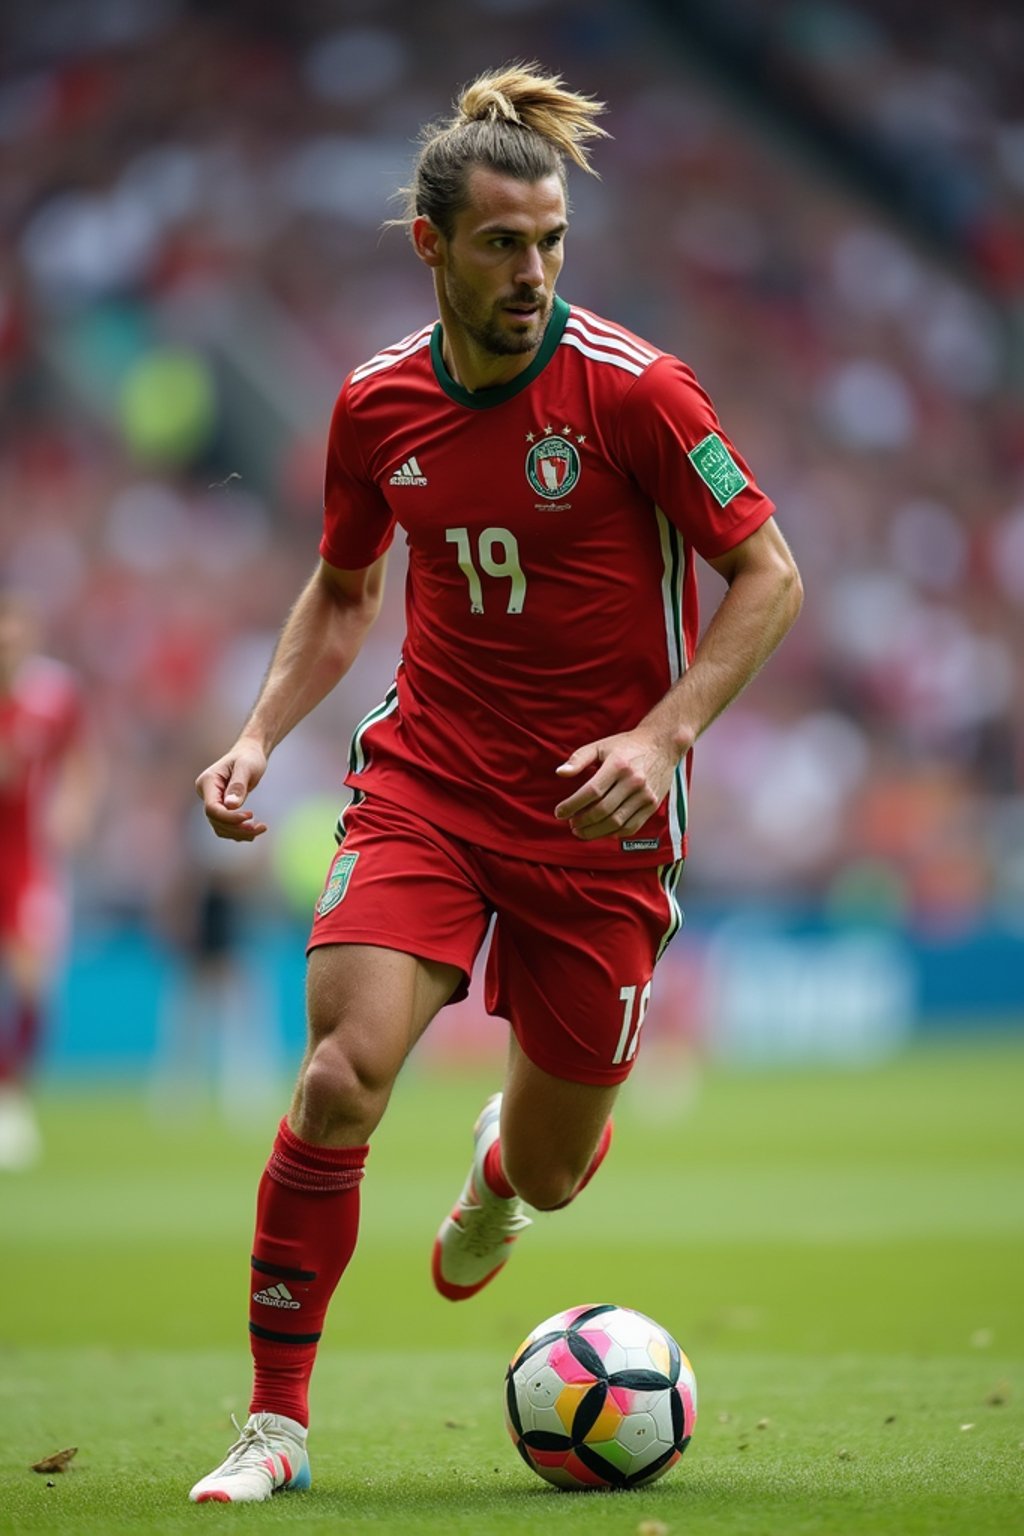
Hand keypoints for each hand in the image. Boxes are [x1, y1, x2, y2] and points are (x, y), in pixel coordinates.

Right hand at [195, 739, 268, 840]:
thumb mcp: (246, 767)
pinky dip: (239, 832)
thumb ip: (238, 785)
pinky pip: (226, 827)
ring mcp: (212, 802)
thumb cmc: (248, 757)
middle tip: (262, 827)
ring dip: (240, 833)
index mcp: (207, 782)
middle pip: (216, 820)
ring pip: (220, 827)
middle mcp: (206, 793)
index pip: (212, 808)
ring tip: (261, 828)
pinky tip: (255, 829)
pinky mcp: (221, 808)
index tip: (251, 815)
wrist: (250, 753)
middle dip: (238, 828)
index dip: (230, 817)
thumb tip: (231, 805)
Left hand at [553, 729, 677, 841]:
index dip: (572, 805)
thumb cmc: (627, 746)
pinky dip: (614, 833)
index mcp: (618, 765)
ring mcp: (645, 795)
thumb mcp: (601, 746)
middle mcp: (633, 781)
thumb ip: (578, 759)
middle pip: (602, 810)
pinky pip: (631, 827)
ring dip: (595, 831)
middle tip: (571, 823)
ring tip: (581, 831)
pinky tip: (601, 831)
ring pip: (616, 822)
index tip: (559, 813)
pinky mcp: (652, 805)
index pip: (591, 791)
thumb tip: (560, 773)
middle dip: (582, 821)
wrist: (662, 745)